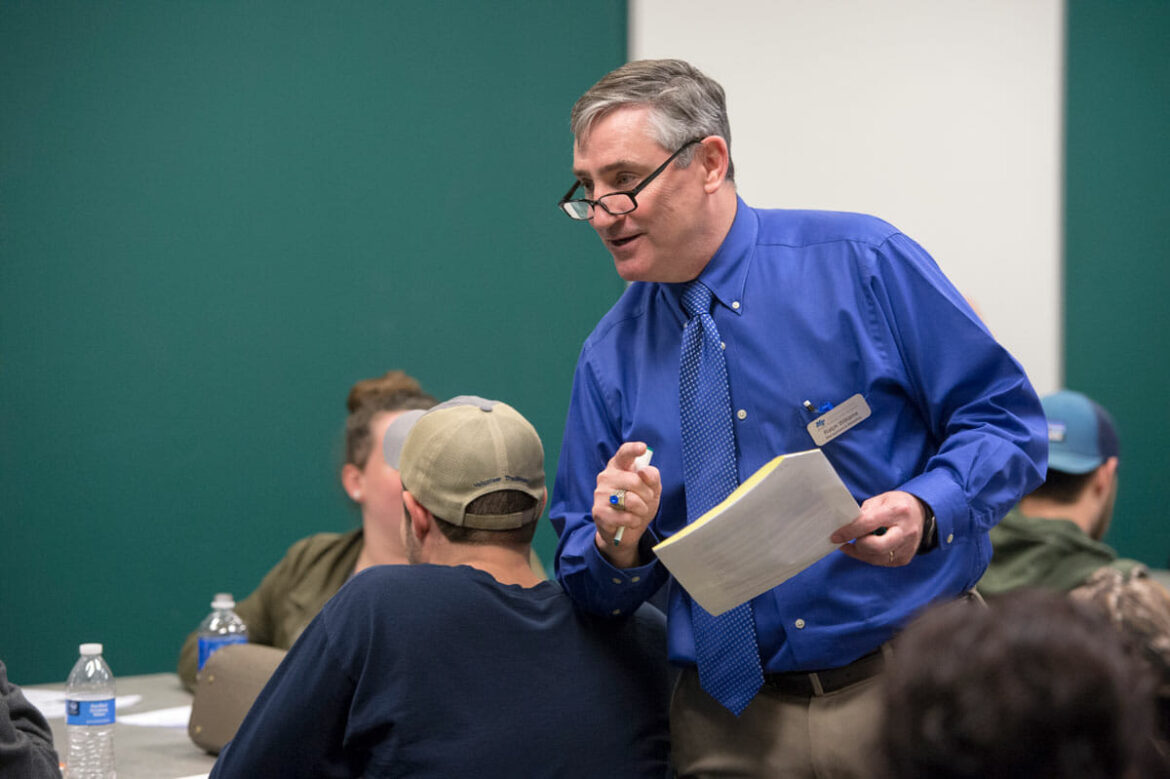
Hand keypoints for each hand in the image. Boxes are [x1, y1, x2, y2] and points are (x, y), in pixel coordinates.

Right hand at [592, 442, 660, 567]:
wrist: (626, 530)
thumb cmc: (639, 504)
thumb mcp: (652, 489)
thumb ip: (652, 477)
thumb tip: (644, 473)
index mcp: (619, 466)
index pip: (624, 453)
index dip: (633, 450)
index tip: (643, 448)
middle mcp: (606, 476)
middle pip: (634, 480)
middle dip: (647, 494)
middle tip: (647, 501)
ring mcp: (600, 493)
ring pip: (631, 500)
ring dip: (642, 510)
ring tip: (638, 512)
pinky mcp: (598, 512)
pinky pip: (626, 517)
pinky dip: (634, 521)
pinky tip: (629, 521)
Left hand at [830, 490, 925, 566]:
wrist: (922, 515)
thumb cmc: (897, 505)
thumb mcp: (881, 499)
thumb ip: (864, 512)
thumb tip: (845, 525)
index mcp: (897, 511)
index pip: (868, 524)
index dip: (849, 531)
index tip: (834, 536)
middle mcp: (905, 531)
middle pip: (875, 547)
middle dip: (858, 544)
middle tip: (850, 538)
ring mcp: (906, 548)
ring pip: (875, 558)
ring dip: (860, 551)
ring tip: (855, 541)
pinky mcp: (904, 559)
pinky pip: (879, 562)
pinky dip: (867, 556)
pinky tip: (863, 547)